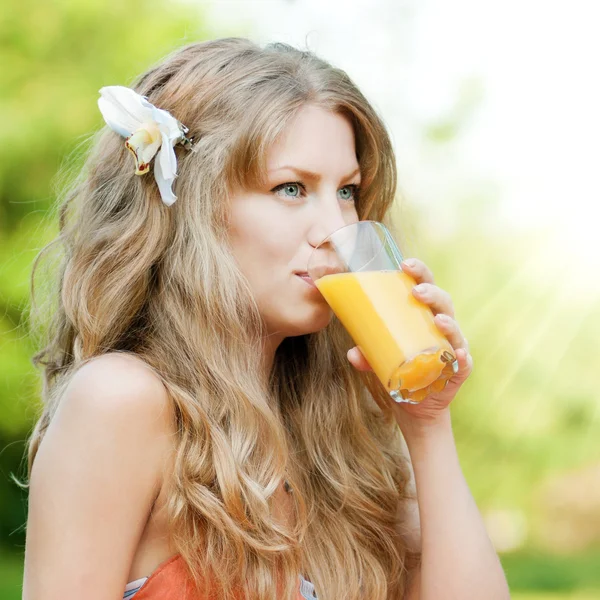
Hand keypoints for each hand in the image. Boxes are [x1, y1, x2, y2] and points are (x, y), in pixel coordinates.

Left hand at [347, 258, 472, 428]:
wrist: (415, 403)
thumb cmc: (399, 368)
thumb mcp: (378, 358)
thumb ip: (366, 355)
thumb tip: (352, 354)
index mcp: (422, 313)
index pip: (424, 284)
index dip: (419, 271)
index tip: (405, 263)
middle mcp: (441, 325)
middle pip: (442, 301)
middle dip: (432, 293)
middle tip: (417, 292)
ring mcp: (452, 346)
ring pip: (455, 329)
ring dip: (448, 323)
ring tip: (437, 320)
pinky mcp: (459, 369)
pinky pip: (464, 361)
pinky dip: (462, 357)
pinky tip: (458, 354)